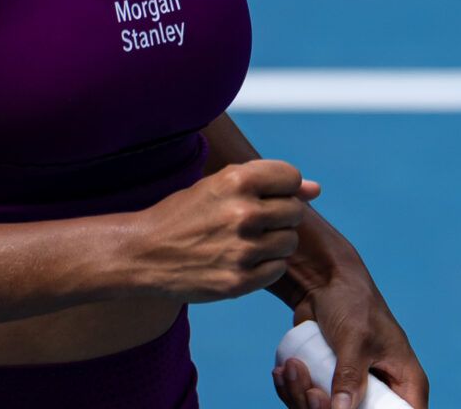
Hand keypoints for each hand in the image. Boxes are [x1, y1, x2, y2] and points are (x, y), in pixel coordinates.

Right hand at [133, 159, 321, 302]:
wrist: (144, 253)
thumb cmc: (184, 214)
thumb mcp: (219, 186)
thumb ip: (269, 183)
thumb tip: (317, 189)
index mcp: (237, 180)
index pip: (292, 178)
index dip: (281, 187)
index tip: (264, 195)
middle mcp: (243, 213)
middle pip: (295, 211)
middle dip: (279, 215)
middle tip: (250, 221)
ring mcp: (242, 250)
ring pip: (289, 242)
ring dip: (274, 242)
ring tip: (245, 241)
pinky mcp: (239, 282)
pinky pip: (277, 270)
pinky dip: (266, 266)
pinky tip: (241, 260)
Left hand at [270, 266, 428, 408]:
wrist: (323, 282)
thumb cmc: (353, 301)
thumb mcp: (355, 339)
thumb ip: (350, 377)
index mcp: (407, 384)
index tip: (343, 408)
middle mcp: (383, 392)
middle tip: (311, 392)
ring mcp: (354, 391)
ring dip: (301, 400)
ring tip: (291, 369)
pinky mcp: (329, 385)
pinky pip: (308, 404)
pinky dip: (292, 393)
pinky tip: (282, 373)